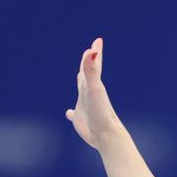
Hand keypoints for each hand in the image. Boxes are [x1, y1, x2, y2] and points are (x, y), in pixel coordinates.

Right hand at [65, 37, 122, 151]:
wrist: (107, 136)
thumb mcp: (94, 89)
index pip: (94, 65)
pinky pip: (74, 114)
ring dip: (80, 83)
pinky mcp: (81, 120)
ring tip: (78, 77)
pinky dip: (71, 112)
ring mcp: (86, 107)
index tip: (98, 40)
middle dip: (88, 62)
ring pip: (82, 91)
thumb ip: (92, 70)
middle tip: (90, 51)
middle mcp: (89, 94)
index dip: (94, 52)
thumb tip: (91, 51)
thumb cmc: (102, 113)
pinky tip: (68, 113)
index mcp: (92, 86)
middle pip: (88, 74)